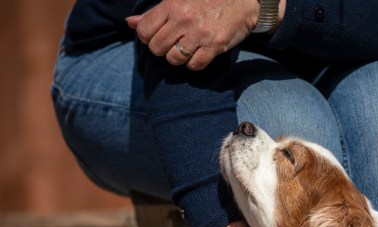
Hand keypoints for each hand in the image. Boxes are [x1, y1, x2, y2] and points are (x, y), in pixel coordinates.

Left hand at [126, 0, 259, 69]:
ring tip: (184, 49)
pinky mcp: (215, 46)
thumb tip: (130, 23)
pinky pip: (194, 65)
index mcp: (171, 5)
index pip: (143, 31)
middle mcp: (183, 20)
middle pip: (157, 48)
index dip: (146, 38)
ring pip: (174, 59)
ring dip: (177, 58)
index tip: (157, 36)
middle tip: (172, 44)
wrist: (243, 0)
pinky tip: (198, 54)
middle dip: (161, 49)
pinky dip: (193, 63)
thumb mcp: (178, 0)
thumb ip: (154, 13)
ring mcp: (199, 34)